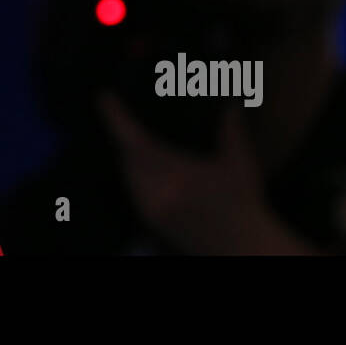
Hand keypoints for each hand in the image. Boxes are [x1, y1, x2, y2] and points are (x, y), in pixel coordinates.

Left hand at [95, 90, 318, 254]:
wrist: (239, 248)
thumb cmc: (242, 205)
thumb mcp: (240, 164)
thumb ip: (231, 131)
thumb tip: (230, 105)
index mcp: (175, 173)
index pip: (133, 141)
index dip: (115, 118)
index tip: (103, 97)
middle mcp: (157, 191)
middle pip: (125, 155)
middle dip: (121, 134)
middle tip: (117, 111)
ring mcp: (152, 208)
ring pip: (126, 173)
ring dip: (126, 154)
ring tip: (130, 135)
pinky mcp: (152, 220)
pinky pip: (132, 190)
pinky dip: (132, 174)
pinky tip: (142, 166)